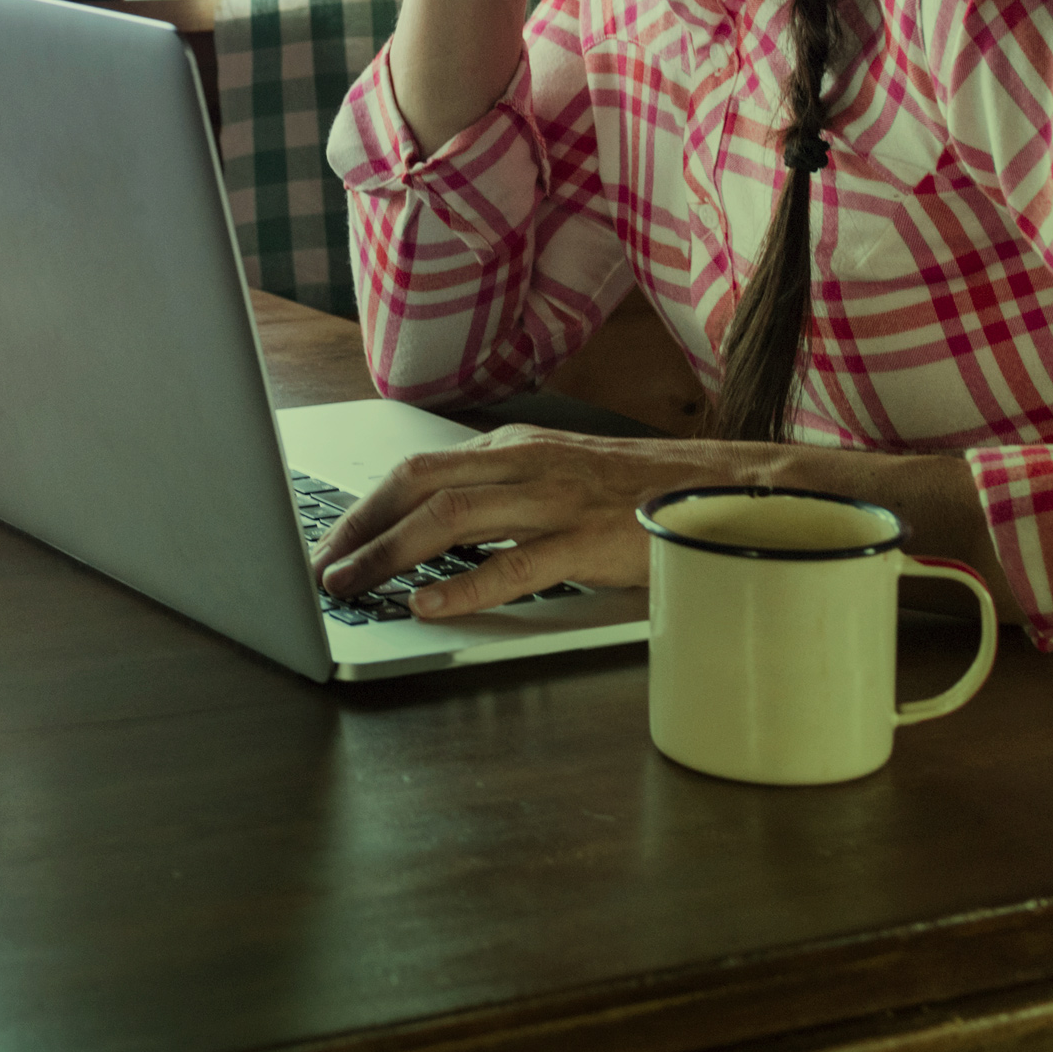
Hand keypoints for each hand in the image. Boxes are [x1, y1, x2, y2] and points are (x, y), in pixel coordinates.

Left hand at [313, 427, 755, 615]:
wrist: (728, 488)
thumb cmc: (641, 492)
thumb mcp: (560, 477)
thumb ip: (506, 494)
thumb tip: (439, 528)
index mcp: (516, 447)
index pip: (418, 469)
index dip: (366, 506)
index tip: (332, 541)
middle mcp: (527, 462)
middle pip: (416, 485)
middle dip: (359, 527)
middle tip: (323, 568)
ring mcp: (557, 499)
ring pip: (449, 518)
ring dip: (389, 555)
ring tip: (353, 587)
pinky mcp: (589, 540)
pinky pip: (514, 565)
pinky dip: (463, 586)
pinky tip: (428, 604)